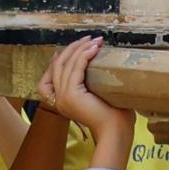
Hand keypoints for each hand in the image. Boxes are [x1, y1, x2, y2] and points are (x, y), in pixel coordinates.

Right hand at [38, 38, 136, 163]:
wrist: (115, 131)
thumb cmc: (112, 115)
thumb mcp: (96, 95)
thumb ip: (90, 81)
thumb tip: (96, 62)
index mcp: (62, 100)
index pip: (53, 72)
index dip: (62, 56)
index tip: (75, 45)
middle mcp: (58, 98)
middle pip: (59, 64)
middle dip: (73, 48)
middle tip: (88, 38)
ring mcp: (63, 97)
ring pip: (67, 64)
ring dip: (81, 48)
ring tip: (95, 40)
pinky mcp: (71, 94)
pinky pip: (76, 68)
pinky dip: (84, 55)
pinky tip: (94, 49)